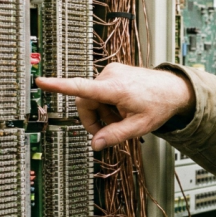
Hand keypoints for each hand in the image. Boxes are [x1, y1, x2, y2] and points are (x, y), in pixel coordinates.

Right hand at [35, 64, 194, 149]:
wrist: (173, 89)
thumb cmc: (159, 105)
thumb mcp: (139, 127)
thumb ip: (115, 136)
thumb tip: (96, 144)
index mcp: (115, 88)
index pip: (82, 87)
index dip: (59, 86)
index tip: (42, 81)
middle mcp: (111, 76)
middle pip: (85, 101)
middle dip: (93, 118)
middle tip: (107, 131)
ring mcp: (112, 71)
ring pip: (92, 97)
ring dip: (102, 111)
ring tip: (121, 117)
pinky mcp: (114, 71)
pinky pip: (99, 90)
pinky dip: (106, 103)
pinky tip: (121, 108)